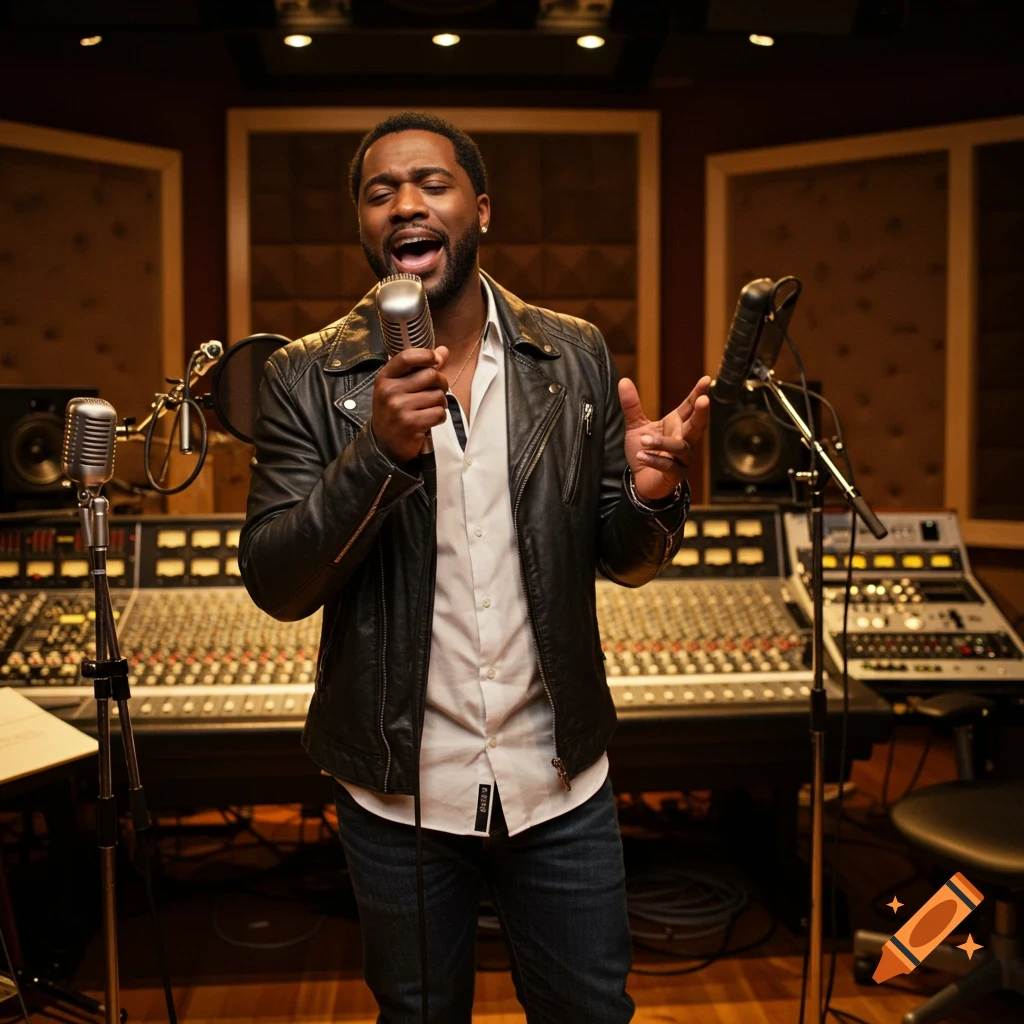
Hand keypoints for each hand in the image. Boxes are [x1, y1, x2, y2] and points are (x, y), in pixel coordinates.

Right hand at [372, 347, 449, 463]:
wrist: (384, 443)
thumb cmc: (395, 411)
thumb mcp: (400, 387)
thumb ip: (421, 368)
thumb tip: (443, 351)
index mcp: (385, 378)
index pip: (407, 357)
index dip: (427, 355)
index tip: (436, 360)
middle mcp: (389, 391)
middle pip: (430, 375)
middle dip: (441, 383)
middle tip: (437, 391)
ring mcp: (399, 408)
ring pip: (438, 396)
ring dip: (440, 403)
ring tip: (430, 409)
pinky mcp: (410, 424)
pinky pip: (439, 413)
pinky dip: (440, 417)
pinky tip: (430, 420)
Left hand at [618, 375, 710, 501]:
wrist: (640, 481)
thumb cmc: (644, 452)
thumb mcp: (635, 426)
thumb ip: (632, 405)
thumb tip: (623, 380)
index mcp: (677, 425)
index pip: (690, 407)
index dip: (698, 394)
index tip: (706, 380)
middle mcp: (684, 440)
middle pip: (697, 426)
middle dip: (701, 413)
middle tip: (704, 400)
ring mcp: (682, 458)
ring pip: (679, 447)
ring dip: (662, 442)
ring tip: (643, 440)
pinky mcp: (675, 474)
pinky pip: (668, 466)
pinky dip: (654, 460)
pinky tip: (641, 456)